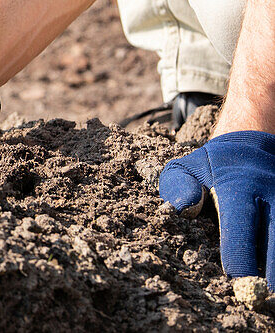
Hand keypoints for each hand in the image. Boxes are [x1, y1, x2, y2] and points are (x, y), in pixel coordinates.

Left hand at [159, 131, 274, 286]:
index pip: (242, 225)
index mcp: (240, 186)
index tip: (235, 279)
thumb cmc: (211, 166)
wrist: (250, 145)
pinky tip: (274, 276)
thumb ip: (178, 186)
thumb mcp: (185, 166)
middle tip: (262, 298)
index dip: (239, 255)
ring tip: (272, 295)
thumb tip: (184, 209)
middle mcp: (272, 195)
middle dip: (272, 273)